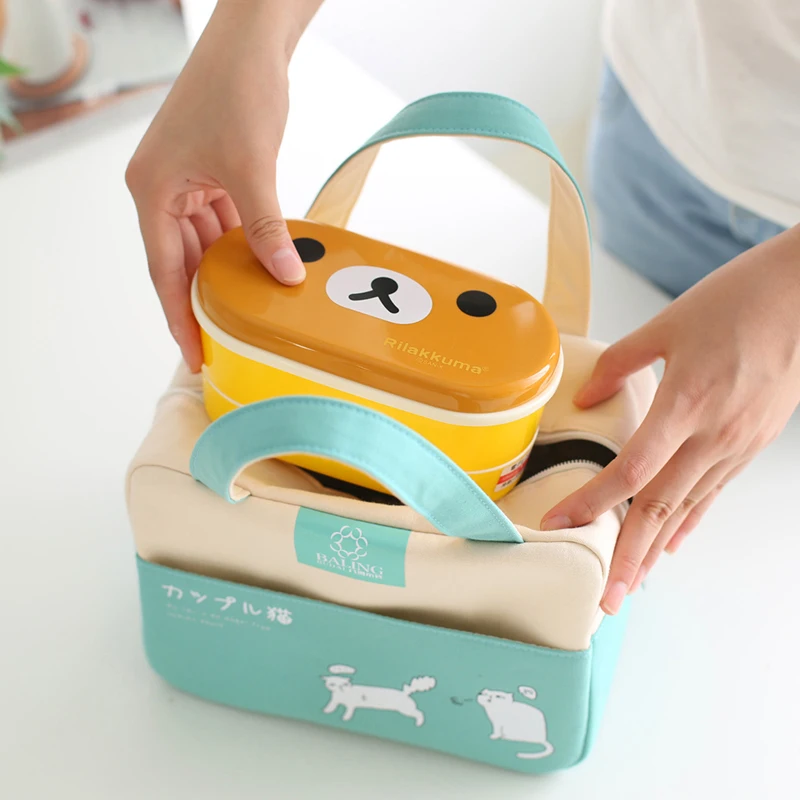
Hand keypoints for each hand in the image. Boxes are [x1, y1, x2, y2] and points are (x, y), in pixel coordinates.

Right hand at [126, 0, 320, 370]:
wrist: (252, 40)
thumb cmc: (236, 90)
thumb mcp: (251, 169)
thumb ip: (265, 228)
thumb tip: (285, 276)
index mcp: (153, 191)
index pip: (166, 271)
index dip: (180, 315)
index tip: (193, 352)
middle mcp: (162, 190)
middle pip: (183, 261)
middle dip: (204, 299)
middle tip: (225, 341)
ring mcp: (187, 181)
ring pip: (206, 244)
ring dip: (227, 273)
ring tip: (246, 313)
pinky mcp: (212, 172)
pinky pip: (224, 222)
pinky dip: (243, 244)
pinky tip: (262, 267)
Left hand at [542, 225, 799, 613]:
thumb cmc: (737, 300)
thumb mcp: (665, 325)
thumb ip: (618, 365)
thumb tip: (586, 399)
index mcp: (686, 403)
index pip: (630, 471)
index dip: (592, 503)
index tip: (560, 524)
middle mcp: (713, 434)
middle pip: (661, 507)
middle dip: (629, 556)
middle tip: (607, 597)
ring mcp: (737, 443)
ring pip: (689, 508)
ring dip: (657, 547)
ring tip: (633, 581)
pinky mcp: (752, 441)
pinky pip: (714, 492)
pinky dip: (690, 521)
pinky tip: (674, 542)